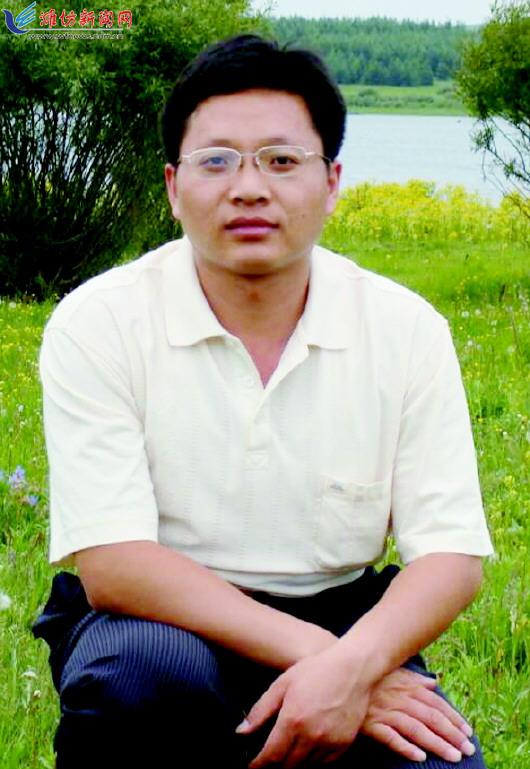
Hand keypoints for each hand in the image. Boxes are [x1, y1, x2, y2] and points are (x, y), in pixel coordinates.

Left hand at [236, 645, 370, 767]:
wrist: (353, 668)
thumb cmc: (317, 671)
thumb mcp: (283, 683)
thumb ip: (261, 710)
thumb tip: (241, 732)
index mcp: (293, 720)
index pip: (271, 756)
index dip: (259, 765)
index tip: (252, 766)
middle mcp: (311, 736)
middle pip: (287, 766)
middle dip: (275, 765)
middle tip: (269, 760)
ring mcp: (329, 742)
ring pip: (306, 767)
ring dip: (293, 764)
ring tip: (286, 756)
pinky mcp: (344, 744)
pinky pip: (324, 763)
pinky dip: (313, 762)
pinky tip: (307, 752)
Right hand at [361, 667, 475, 762]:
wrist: (341, 679)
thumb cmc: (370, 678)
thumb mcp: (393, 672)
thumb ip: (414, 679)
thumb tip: (434, 682)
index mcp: (406, 686)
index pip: (436, 703)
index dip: (453, 718)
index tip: (468, 732)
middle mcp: (399, 698)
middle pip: (430, 717)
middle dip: (452, 734)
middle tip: (468, 750)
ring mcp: (385, 711)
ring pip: (416, 729)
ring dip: (436, 743)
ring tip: (453, 757)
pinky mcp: (371, 723)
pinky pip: (390, 737)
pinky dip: (405, 746)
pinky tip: (419, 756)